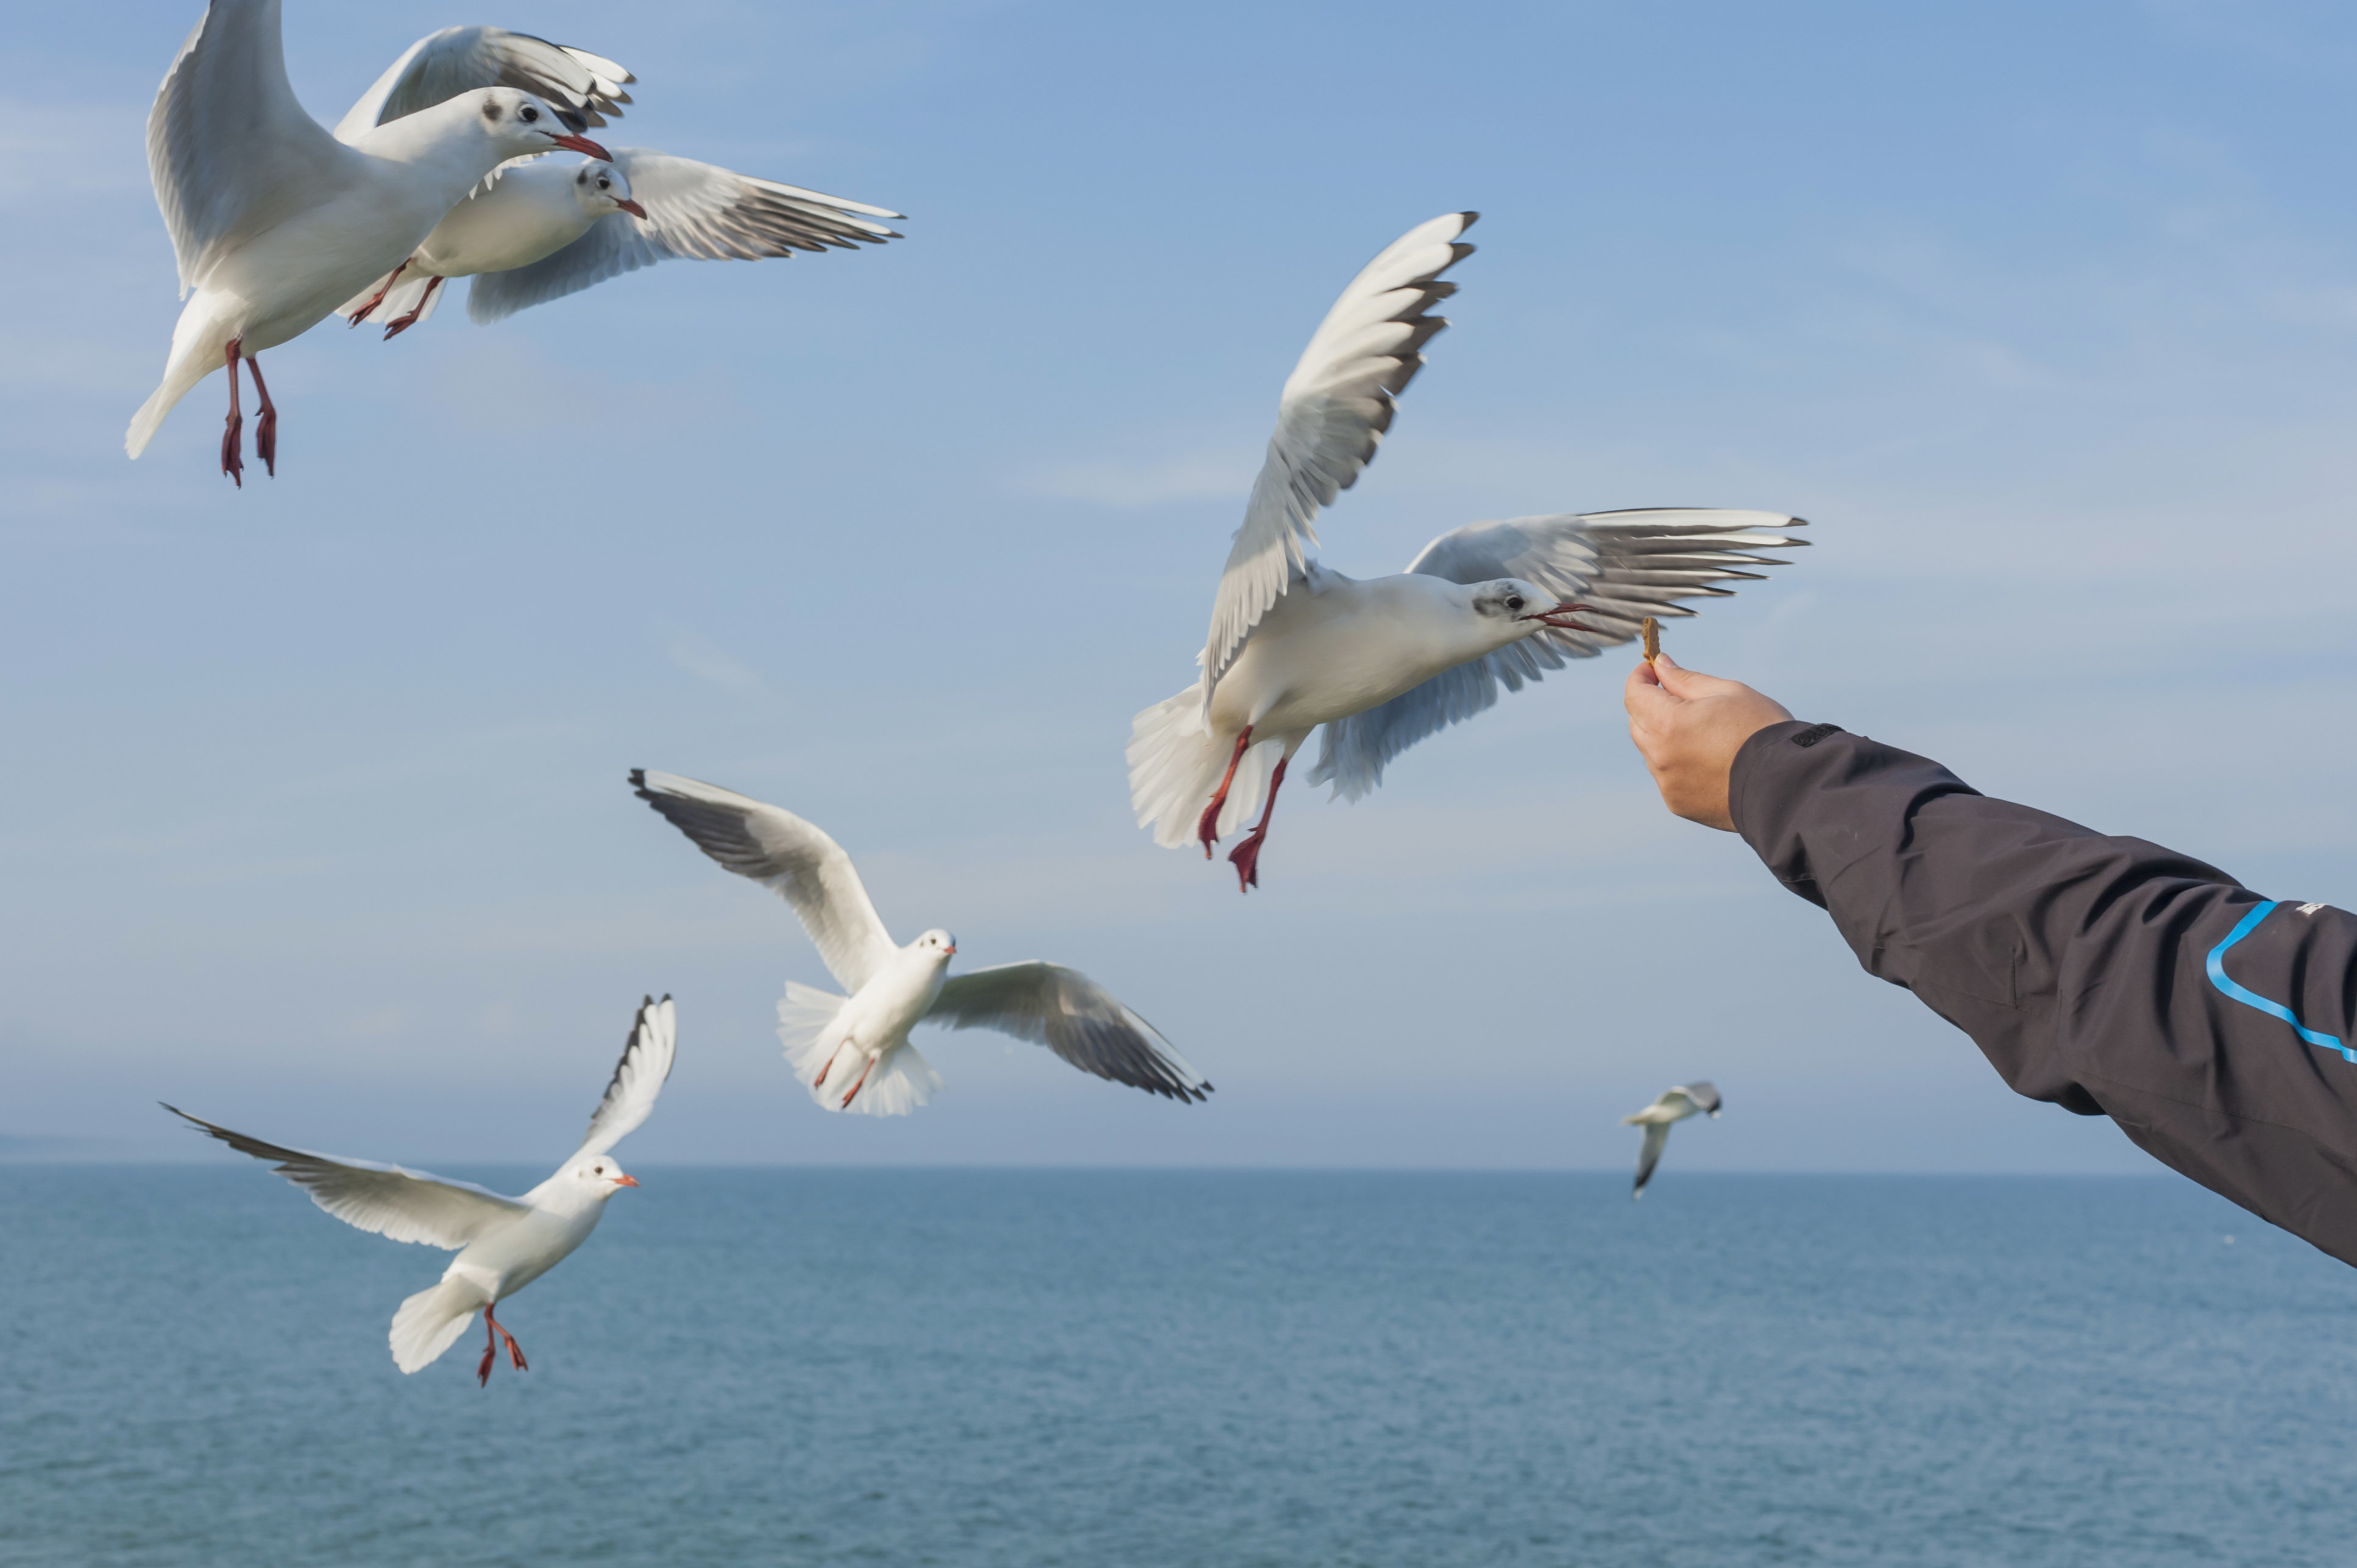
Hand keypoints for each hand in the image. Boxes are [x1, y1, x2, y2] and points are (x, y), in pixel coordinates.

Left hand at [1623, 653, 1793, 831]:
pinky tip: (1709, 760)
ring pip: (1651, 751)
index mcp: (1668, 723)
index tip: (1652, 669)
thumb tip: (1660, 665)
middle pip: (1638, 723)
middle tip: (1679, 697)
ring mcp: (1667, 783)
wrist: (1787, 784)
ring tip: (1705, 733)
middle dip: (1651, 705)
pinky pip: (1666, 776)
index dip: (1641, 677)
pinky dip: (1677, 763)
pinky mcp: (1677, 803)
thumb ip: (1685, 679)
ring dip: (1665, 736)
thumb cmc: (1761, 730)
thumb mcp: (1727, 692)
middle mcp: (1659, 756)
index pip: (1634, 694)